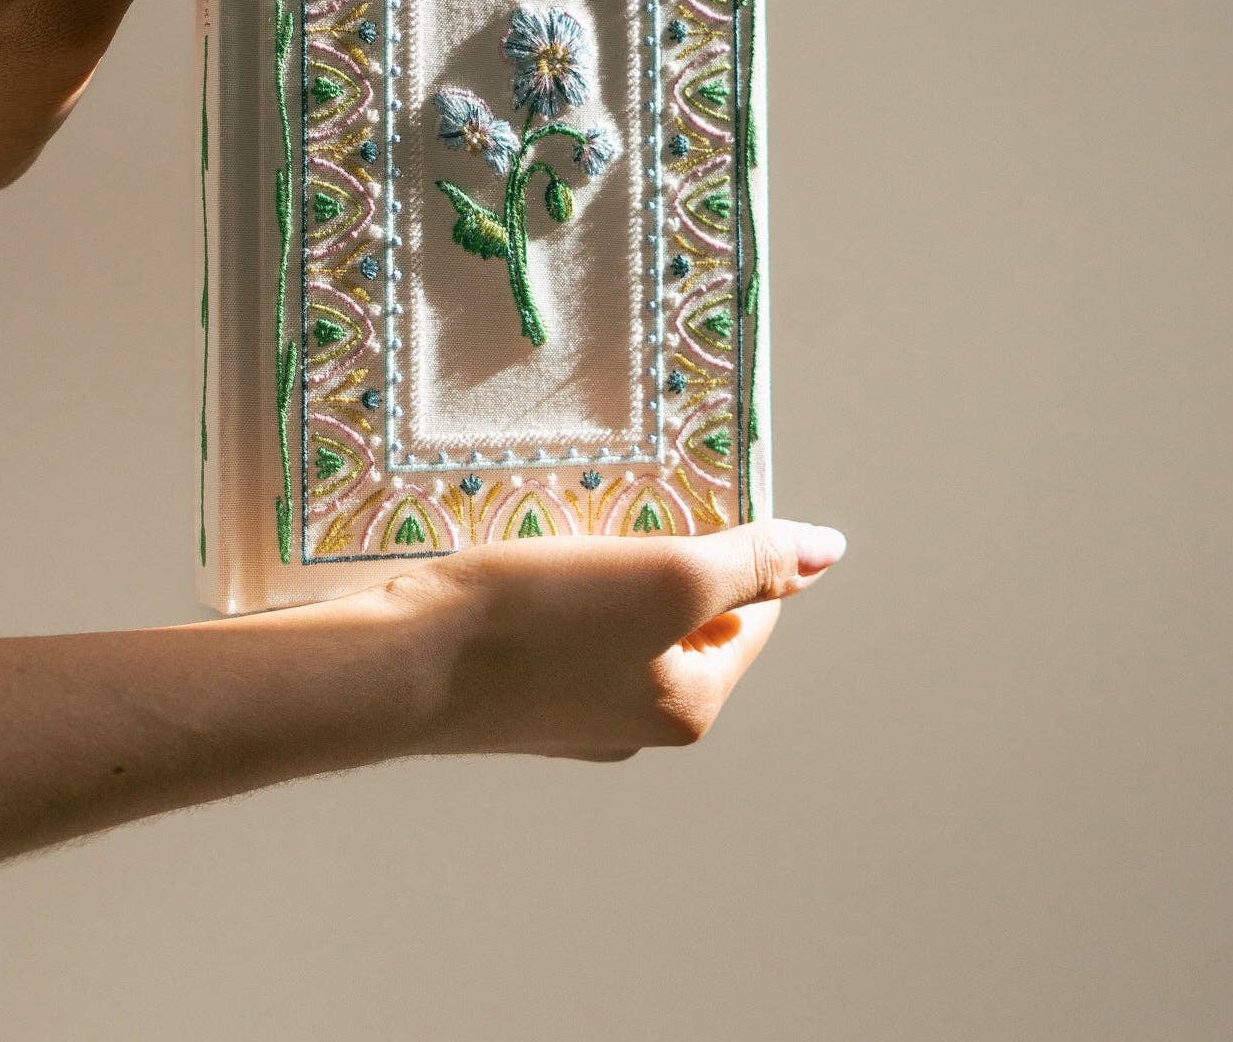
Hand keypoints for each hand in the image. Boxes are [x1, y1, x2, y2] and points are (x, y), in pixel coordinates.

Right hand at [362, 519, 847, 761]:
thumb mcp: (667, 576)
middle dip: (659, 557)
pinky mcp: (514, 697)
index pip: (751, 613)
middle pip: (683, 615)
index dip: (724, 549)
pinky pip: (561, 632)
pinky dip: (553, 593)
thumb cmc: (539, 621)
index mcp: (689, 707)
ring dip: (605, 570)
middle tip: (616, 518)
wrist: (401, 664)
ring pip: (618, 621)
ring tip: (565, 535)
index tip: (675, 508)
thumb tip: (831, 550)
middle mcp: (637, 724)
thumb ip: (753, 562)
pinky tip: (519, 568)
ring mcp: (570, 717)